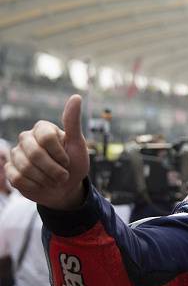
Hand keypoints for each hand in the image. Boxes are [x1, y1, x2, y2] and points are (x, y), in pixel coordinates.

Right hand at [5, 95, 88, 209]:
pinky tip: (41, 183)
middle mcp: (26, 138)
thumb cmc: (73, 164)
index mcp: (42, 128)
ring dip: (46, 178)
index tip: (67, 161)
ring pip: (26, 167)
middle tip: (63, 175)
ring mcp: (16, 153)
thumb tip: (76, 97)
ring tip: (53, 180)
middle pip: (35, 154)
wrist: (66, 188)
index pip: (46, 138)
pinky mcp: (10, 169)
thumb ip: (73, 122)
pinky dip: (35, 185)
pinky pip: (18, 178)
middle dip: (53, 169)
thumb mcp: (78, 144)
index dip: (59, 154)